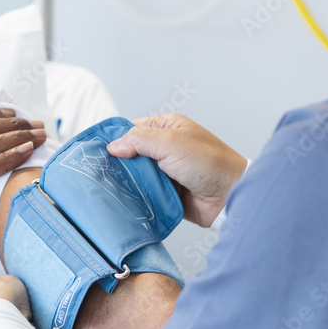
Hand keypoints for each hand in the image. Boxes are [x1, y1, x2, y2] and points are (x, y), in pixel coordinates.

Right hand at [107, 114, 247, 227]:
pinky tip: (123, 201)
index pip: (134, 129)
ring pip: (137, 176)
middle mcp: (166, 148)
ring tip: (106, 189)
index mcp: (168, 128)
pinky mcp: (168, 193)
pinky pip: (146, 194)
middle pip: (132, 154)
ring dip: (127, 182)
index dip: (116, 139)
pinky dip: (137, 197)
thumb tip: (113, 146)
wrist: (230, 196)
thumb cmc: (208, 163)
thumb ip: (139, 140)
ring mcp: (167, 172)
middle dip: (119, 163)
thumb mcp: (170, 142)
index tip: (96, 151)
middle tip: (98, 173)